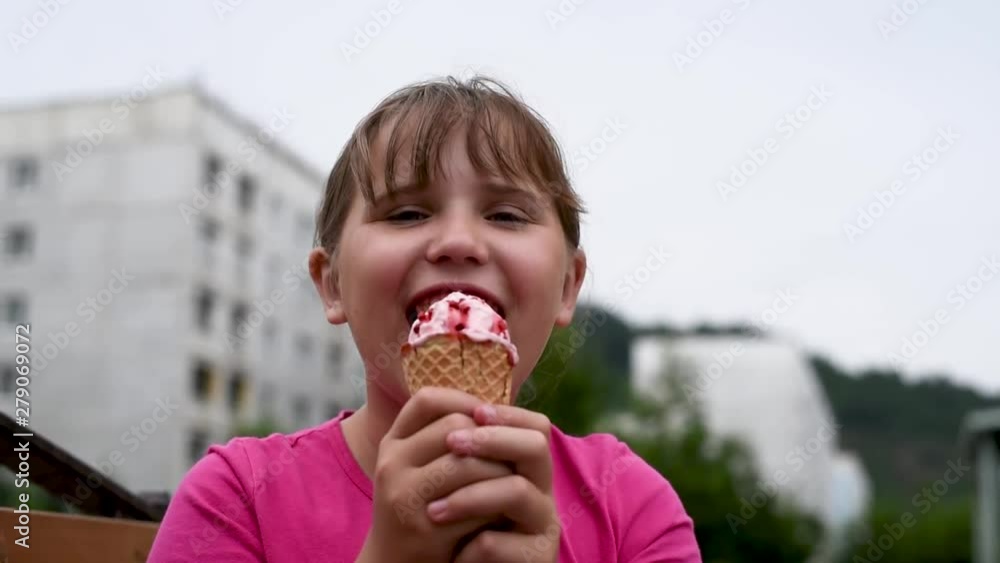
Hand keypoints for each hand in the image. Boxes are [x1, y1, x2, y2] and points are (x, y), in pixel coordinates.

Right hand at [356, 388, 513, 562]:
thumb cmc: (419, 507)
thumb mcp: (417, 465)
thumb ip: (441, 437)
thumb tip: (491, 406)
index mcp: (392, 444)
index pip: (427, 400)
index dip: (462, 400)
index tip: (486, 415)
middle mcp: (392, 465)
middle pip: (454, 428)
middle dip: (489, 437)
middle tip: (509, 451)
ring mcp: (405, 496)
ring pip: (467, 464)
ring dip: (498, 469)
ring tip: (513, 477)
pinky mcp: (425, 528)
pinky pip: (473, 503)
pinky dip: (493, 503)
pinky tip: (500, 508)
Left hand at [428, 404, 560, 562]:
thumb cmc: (465, 531)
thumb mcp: (466, 485)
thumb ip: (467, 452)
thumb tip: (445, 404)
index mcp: (529, 471)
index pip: (537, 426)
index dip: (507, 414)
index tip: (474, 412)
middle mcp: (544, 493)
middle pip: (536, 446)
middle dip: (491, 440)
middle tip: (452, 444)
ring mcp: (544, 527)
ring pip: (516, 491)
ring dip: (469, 497)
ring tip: (432, 512)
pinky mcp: (538, 559)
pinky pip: (498, 543)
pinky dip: (469, 549)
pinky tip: (454, 556)